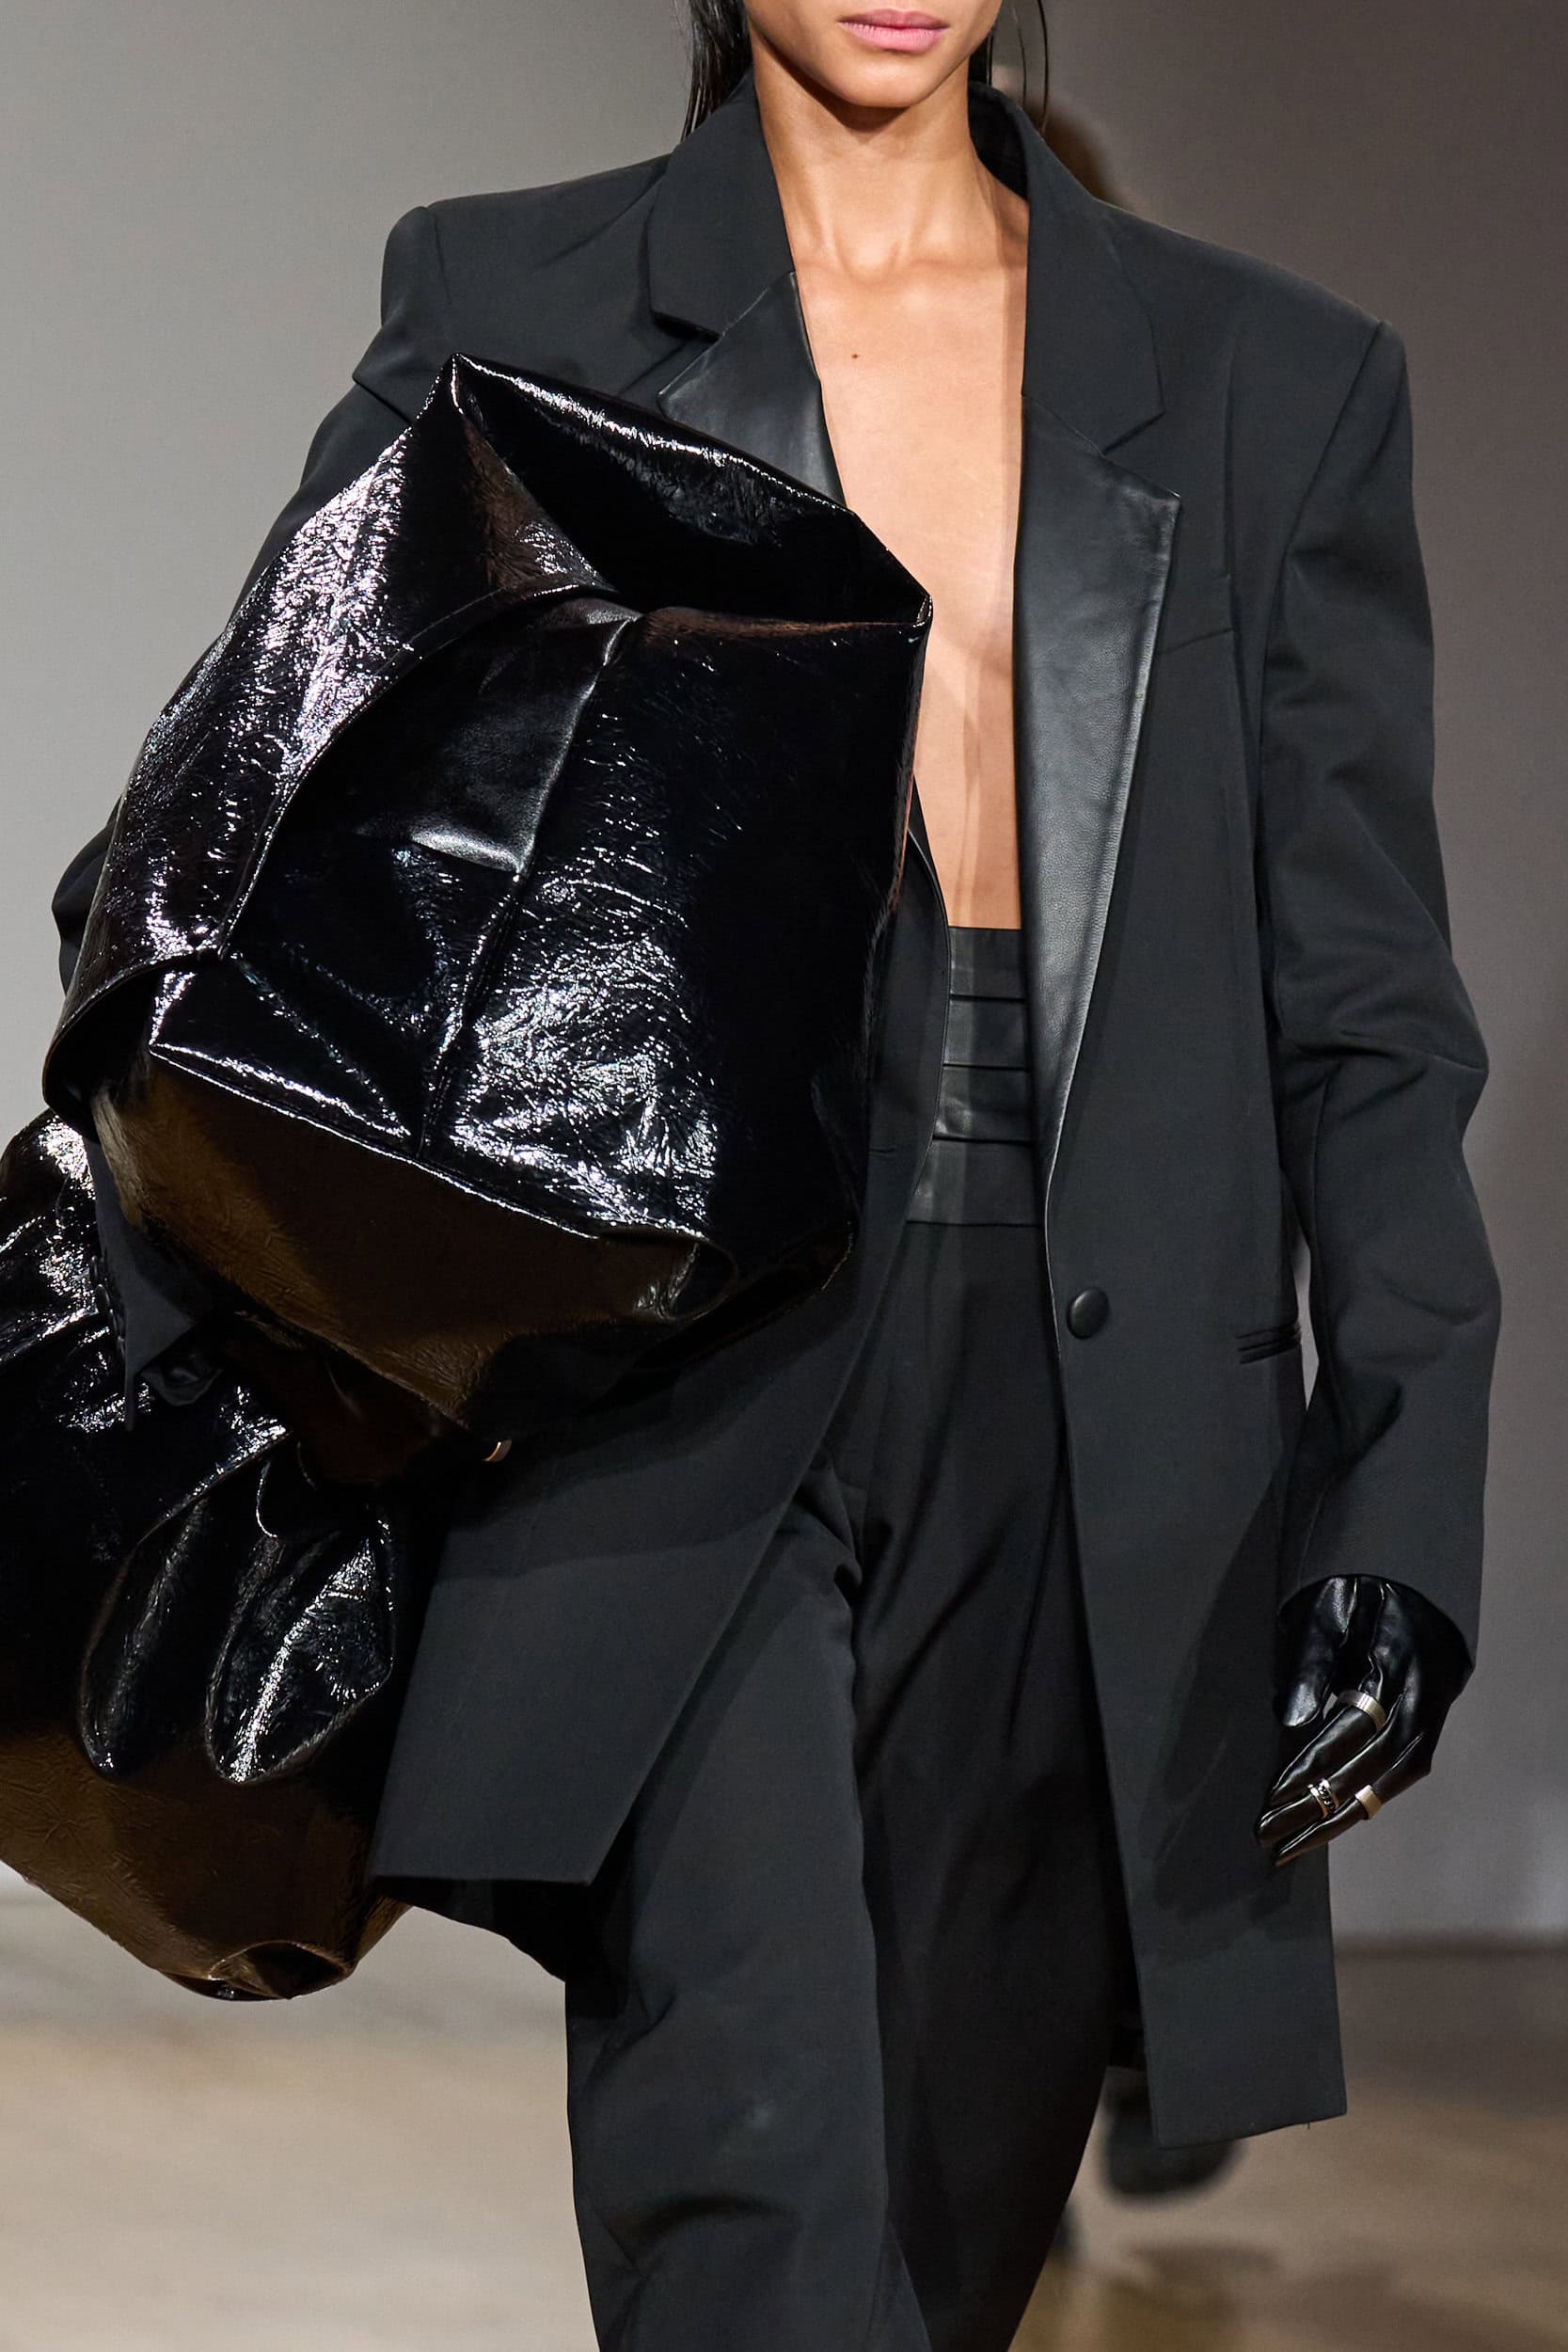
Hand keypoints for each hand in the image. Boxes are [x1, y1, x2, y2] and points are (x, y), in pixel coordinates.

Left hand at [1255, 1575, 1469, 1866]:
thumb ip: (1310, 1657)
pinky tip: (1333, 1816)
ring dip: (1343, 1814)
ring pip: (1392, 1779)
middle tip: (1271, 1834)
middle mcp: (1421, 1693)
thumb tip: (1291, 1718)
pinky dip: (1368, 1797)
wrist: (1413, 1569)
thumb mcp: (1326, 1603)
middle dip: (1319, 1806)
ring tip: (1295, 1843)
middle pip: (1372, 1766)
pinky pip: (1403, 1769)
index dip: (1311, 1765)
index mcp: (1394, 1660)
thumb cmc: (1359, 1582)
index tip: (1272, 1796)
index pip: (1350, 1727)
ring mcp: (1432, 1708)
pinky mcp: (1430, 1716)